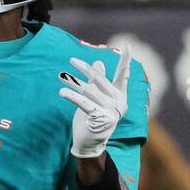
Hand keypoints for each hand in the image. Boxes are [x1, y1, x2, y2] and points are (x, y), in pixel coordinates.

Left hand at [60, 45, 130, 159]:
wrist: (89, 143)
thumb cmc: (92, 119)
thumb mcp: (95, 98)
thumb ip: (97, 82)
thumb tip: (98, 62)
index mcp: (120, 96)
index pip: (122, 75)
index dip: (125, 60)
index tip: (127, 45)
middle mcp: (118, 102)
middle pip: (100, 80)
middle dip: (85, 69)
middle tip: (72, 60)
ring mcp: (111, 110)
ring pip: (89, 90)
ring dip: (73, 83)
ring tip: (61, 77)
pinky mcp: (100, 117)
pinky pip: (84, 103)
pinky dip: (72, 96)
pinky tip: (62, 91)